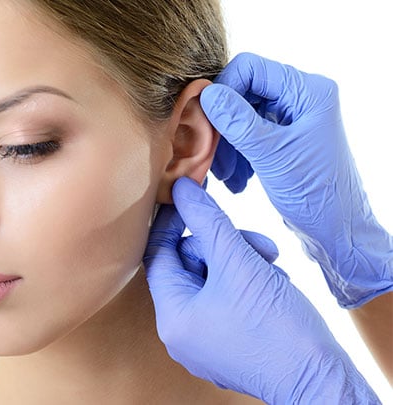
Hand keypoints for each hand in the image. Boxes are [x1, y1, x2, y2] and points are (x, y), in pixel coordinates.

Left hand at [143, 177, 379, 403]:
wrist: (320, 381)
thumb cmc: (278, 329)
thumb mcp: (239, 262)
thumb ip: (207, 220)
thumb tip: (180, 188)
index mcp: (172, 317)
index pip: (158, 256)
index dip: (174, 223)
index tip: (190, 199)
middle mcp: (181, 333)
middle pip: (190, 266)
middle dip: (224, 246)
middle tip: (257, 244)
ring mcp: (204, 341)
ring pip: (213, 280)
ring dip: (242, 262)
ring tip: (272, 265)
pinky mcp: (228, 344)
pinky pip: (227, 300)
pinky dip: (248, 283)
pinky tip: (274, 283)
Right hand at [201, 52, 391, 307]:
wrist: (337, 231)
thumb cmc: (315, 193)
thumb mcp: (271, 155)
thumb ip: (237, 122)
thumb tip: (206, 94)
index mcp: (308, 92)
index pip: (251, 68)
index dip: (222, 90)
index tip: (204, 120)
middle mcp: (300, 98)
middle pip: (242, 92)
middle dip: (221, 124)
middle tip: (207, 152)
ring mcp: (291, 119)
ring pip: (240, 115)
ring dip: (225, 144)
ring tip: (224, 176)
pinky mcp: (282, 139)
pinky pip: (246, 135)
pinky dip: (235, 155)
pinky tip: (235, 180)